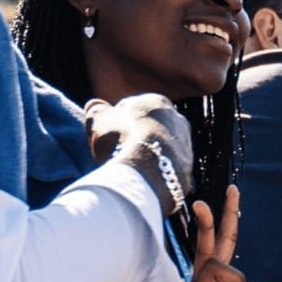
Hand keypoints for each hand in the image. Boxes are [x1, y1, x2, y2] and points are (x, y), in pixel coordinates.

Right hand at [86, 94, 193, 215]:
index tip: (106, 136)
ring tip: (128, 169)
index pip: (133, 109)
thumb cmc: (121, 138)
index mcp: (157, 101)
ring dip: (147, 156)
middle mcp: (177, 119)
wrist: (147, 169)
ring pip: (160, 149)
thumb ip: (96, 109)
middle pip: (150, 129)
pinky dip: (154, 174)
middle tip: (116, 153)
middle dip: (134, 138)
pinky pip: (166, 170)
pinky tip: (141, 180)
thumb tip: (94, 105)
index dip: (116, 122)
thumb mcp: (99, 118)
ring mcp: (185, 144)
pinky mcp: (187, 167)